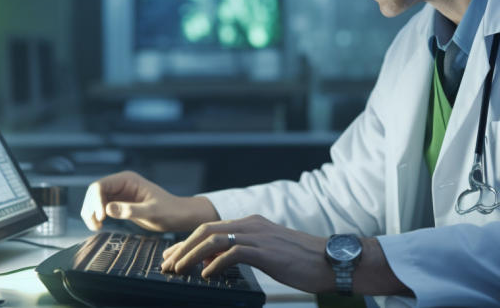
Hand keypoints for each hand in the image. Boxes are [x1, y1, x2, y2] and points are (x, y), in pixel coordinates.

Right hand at [80, 170, 218, 231]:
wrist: (178, 216)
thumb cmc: (169, 211)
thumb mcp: (152, 212)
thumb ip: (131, 210)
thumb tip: (108, 209)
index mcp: (127, 179)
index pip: (101, 186)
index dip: (95, 201)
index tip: (101, 217)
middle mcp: (121, 184)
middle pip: (94, 192)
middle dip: (90, 208)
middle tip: (96, 225)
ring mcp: (119, 193)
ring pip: (94, 200)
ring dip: (90, 213)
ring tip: (97, 228)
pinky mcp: (119, 204)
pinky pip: (100, 208)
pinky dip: (96, 217)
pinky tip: (100, 226)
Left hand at [160, 214, 333, 293]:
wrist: (331, 261)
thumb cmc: (303, 261)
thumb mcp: (268, 253)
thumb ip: (244, 253)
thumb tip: (216, 262)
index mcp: (252, 223)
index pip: (211, 228)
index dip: (188, 243)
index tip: (173, 257)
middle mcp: (252, 225)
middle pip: (206, 230)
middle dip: (182, 248)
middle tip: (168, 265)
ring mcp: (258, 236)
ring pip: (213, 239)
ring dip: (191, 255)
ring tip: (180, 271)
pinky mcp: (265, 251)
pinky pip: (231, 253)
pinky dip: (214, 264)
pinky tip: (207, 276)